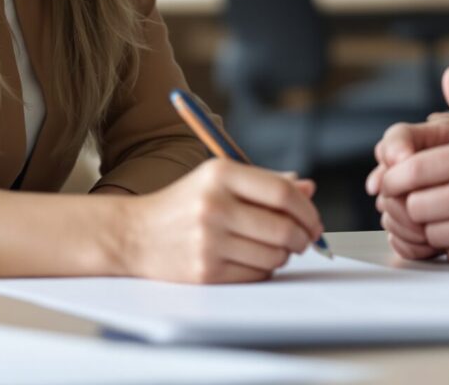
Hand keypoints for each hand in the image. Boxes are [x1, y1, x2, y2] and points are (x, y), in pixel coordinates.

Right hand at [117, 158, 323, 282]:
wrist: (134, 235)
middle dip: (303, 238)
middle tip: (303, 240)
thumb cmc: (185, 205)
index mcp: (220, 174)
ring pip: (274, 255)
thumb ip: (265, 182)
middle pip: (284, 228)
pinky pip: (256, 274)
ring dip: (283, 255)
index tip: (313, 220)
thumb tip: (308, 188)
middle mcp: (214, 205)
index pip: (282, 193)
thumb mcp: (219, 180)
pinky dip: (263, 269)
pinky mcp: (206, 271)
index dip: (307, 209)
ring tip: (271, 248)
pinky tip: (250, 259)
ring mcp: (209, 240)